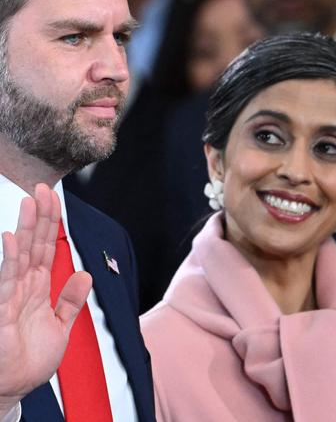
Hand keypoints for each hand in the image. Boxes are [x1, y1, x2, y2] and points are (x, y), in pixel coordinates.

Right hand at [0, 184, 91, 414]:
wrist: (14, 388)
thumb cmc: (30, 359)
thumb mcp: (60, 326)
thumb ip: (71, 300)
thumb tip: (85, 274)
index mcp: (38, 287)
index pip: (46, 248)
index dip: (52, 224)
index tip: (55, 199)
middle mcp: (23, 286)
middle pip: (34, 244)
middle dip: (40, 216)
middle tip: (43, 188)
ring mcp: (10, 295)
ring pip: (20, 255)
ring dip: (26, 228)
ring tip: (29, 202)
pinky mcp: (2, 309)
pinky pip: (5, 280)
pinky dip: (10, 259)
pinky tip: (13, 239)